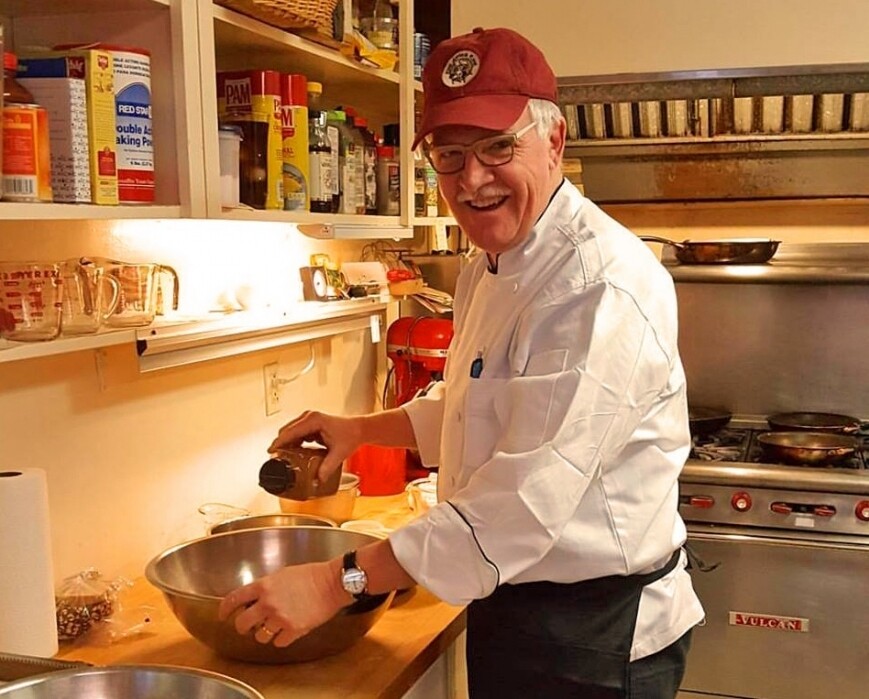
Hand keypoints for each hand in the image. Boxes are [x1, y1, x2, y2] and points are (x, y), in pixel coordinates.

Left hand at [218, 560, 349, 647]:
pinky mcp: (294, 630)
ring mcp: (280, 618)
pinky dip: (281, 639)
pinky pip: (278, 642)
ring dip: (264, 633)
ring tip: (273, 627)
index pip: (233, 599)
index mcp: (264, 586)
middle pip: (242, 624)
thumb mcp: (282, 574)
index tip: (223, 616)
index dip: (224, 610)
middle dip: (243, 627)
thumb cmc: (311, 575)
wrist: (331, 583)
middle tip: (249, 626)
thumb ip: (265, 587)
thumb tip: (254, 598)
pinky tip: (287, 630)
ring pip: (259, 636)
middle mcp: (268, 603)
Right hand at [270, 411, 364, 480]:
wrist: (359, 429)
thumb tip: (318, 480)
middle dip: (280, 445)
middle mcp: (309, 417)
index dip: (279, 442)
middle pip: (286, 431)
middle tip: (277, 459)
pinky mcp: (310, 424)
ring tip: (284, 459)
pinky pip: (296, 434)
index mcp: (313, 420)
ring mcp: (309, 419)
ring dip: (286, 444)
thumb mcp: (339, 453)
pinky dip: (293, 443)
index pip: (290, 432)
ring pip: (290, 432)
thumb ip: (327, 467)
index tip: (271, 452)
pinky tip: (294, 454)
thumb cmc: (351, 434)